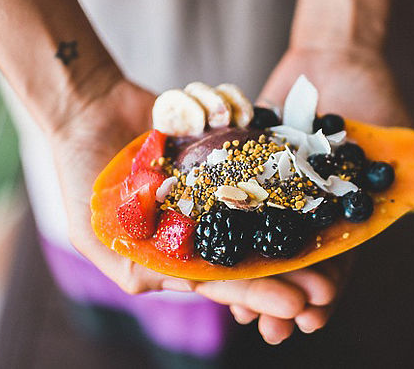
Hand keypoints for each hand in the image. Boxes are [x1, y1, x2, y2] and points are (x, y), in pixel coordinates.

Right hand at [50, 76, 349, 344]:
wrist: (88, 107)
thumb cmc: (80, 171)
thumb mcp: (93, 231)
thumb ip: (131, 266)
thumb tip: (180, 287)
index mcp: (176, 248)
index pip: (223, 279)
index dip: (257, 293)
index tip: (295, 305)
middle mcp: (202, 220)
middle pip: (253, 251)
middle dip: (289, 271)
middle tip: (328, 288)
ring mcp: (215, 185)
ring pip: (263, 209)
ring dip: (296, 229)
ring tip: (334, 242)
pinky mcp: (223, 150)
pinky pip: (256, 162)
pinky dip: (281, 174)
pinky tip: (313, 189)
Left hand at [225, 46, 409, 343]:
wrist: (333, 55)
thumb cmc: (371, 91)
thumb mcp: (392, 134)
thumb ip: (398, 169)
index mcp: (343, 212)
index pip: (336, 259)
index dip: (324, 289)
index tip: (312, 317)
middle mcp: (306, 206)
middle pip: (292, 259)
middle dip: (282, 294)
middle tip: (271, 329)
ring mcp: (275, 189)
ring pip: (258, 239)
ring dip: (249, 273)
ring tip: (238, 308)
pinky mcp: (248, 167)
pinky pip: (231, 200)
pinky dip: (221, 227)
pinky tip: (209, 254)